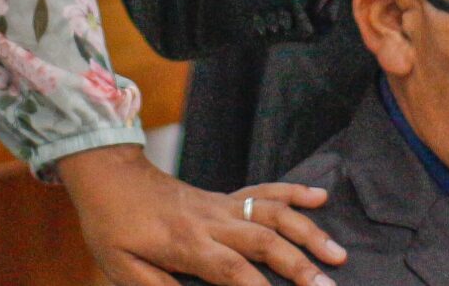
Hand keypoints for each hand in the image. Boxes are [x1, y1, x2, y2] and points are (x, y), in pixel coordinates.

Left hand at [58, 143, 343, 285]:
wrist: (110, 176)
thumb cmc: (113, 227)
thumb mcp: (122, 267)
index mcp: (186, 243)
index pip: (232, 271)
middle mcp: (212, 221)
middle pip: (264, 242)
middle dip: (300, 267)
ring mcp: (222, 205)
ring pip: (274, 214)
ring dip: (309, 233)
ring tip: (338, 254)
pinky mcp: (225, 197)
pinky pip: (265, 190)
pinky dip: (295, 192)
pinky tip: (321, 197)